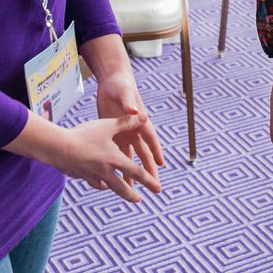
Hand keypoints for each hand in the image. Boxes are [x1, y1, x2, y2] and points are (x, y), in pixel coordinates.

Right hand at [54, 114, 162, 200]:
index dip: (149, 180)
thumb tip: (144, 116)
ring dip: (115, 190)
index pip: (137, 172)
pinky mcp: (79, 175)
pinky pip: (92, 182)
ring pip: (106, 186)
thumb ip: (126, 122)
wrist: (58, 147)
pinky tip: (98, 182)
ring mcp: (91, 175)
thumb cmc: (85, 135)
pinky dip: (98, 184)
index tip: (158, 189)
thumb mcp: (108, 125)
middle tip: (139, 200)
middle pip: (122, 187)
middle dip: (132, 195)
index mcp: (115, 160)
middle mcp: (105, 171)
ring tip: (119, 190)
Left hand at [95, 71, 163, 188]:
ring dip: (131, 173)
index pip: (150, 139)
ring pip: (128, 158)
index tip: (160, 165)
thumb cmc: (121, 85)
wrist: (111, 81)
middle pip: (143, 154)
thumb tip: (134, 110)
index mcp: (139, 121)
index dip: (156, 152)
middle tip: (154, 185)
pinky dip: (116, 166)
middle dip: (148, 170)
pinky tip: (113, 178)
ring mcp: (123, 134)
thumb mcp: (125, 92)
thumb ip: (129, 102)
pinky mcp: (112, 135)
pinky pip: (115, 154)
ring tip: (132, 190)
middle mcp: (134, 130)